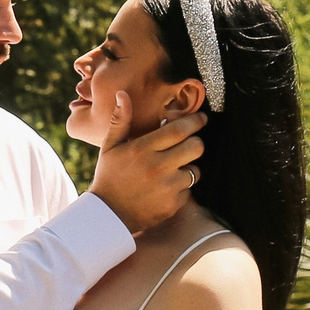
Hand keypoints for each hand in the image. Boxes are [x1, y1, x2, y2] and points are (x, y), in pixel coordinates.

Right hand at [86, 92, 205, 233]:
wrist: (109, 216)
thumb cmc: (109, 176)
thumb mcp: (110, 147)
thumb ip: (120, 120)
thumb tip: (123, 94)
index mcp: (142, 149)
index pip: (179, 130)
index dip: (194, 121)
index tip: (201, 118)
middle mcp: (157, 167)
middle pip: (196, 147)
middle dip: (196, 142)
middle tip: (190, 142)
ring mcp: (167, 187)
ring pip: (196, 169)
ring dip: (189, 166)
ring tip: (174, 167)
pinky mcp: (174, 204)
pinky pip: (189, 189)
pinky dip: (182, 186)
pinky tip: (167, 186)